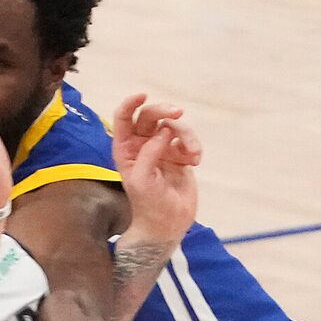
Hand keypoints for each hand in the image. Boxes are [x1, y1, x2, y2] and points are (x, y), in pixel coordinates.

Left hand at [110, 92, 201, 243]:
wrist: (168, 224)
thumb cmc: (148, 204)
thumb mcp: (142, 179)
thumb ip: (150, 152)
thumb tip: (165, 130)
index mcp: (125, 148)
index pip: (125, 118)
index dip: (131, 103)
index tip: (143, 95)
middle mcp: (142, 145)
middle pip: (151, 115)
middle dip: (164, 112)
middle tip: (178, 113)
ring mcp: (162, 149)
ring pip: (174, 126)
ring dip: (186, 135)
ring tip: (194, 154)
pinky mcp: (179, 156)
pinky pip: (188, 140)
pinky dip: (194, 147)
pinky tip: (196, 162)